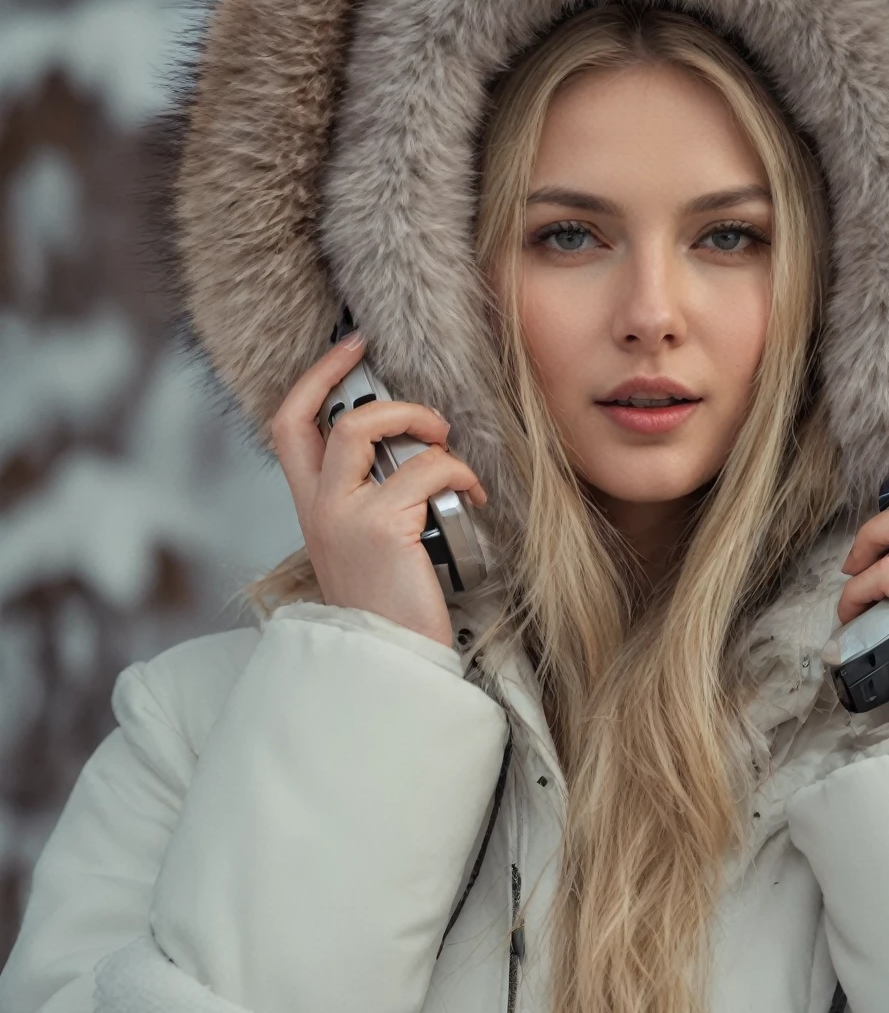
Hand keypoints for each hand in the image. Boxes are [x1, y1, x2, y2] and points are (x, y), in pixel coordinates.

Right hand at [270, 330, 487, 647]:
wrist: (390, 664)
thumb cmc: (391, 610)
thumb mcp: (366, 549)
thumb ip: (371, 502)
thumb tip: (413, 454)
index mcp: (312, 510)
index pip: (289, 427)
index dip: (316, 379)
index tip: (350, 347)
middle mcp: (319, 508)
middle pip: (329, 419)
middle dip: (383, 398)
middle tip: (427, 413)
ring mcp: (345, 514)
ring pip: (368, 428)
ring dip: (421, 424)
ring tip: (450, 447)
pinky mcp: (382, 525)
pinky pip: (425, 468)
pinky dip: (458, 470)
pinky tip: (475, 495)